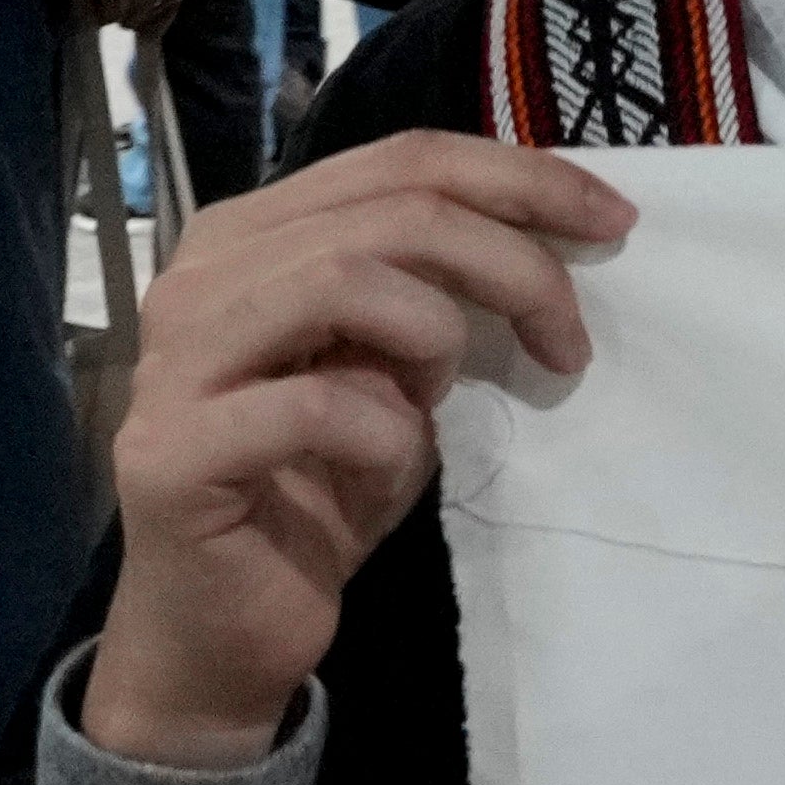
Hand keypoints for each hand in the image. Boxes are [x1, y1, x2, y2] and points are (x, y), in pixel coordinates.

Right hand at [77, 138, 636, 772]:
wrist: (231, 624)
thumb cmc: (323, 486)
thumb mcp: (398, 369)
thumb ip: (436, 290)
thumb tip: (552, 225)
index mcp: (250, 238)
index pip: (400, 159)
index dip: (520, 178)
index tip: (615, 221)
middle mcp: (197, 280)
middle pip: (389, 211)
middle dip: (511, 263)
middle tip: (570, 342)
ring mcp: (172, 364)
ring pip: (339, 282)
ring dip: (433, 339)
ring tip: (439, 402)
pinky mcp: (169, 453)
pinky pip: (313, 407)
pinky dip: (386, 434)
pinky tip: (392, 465)